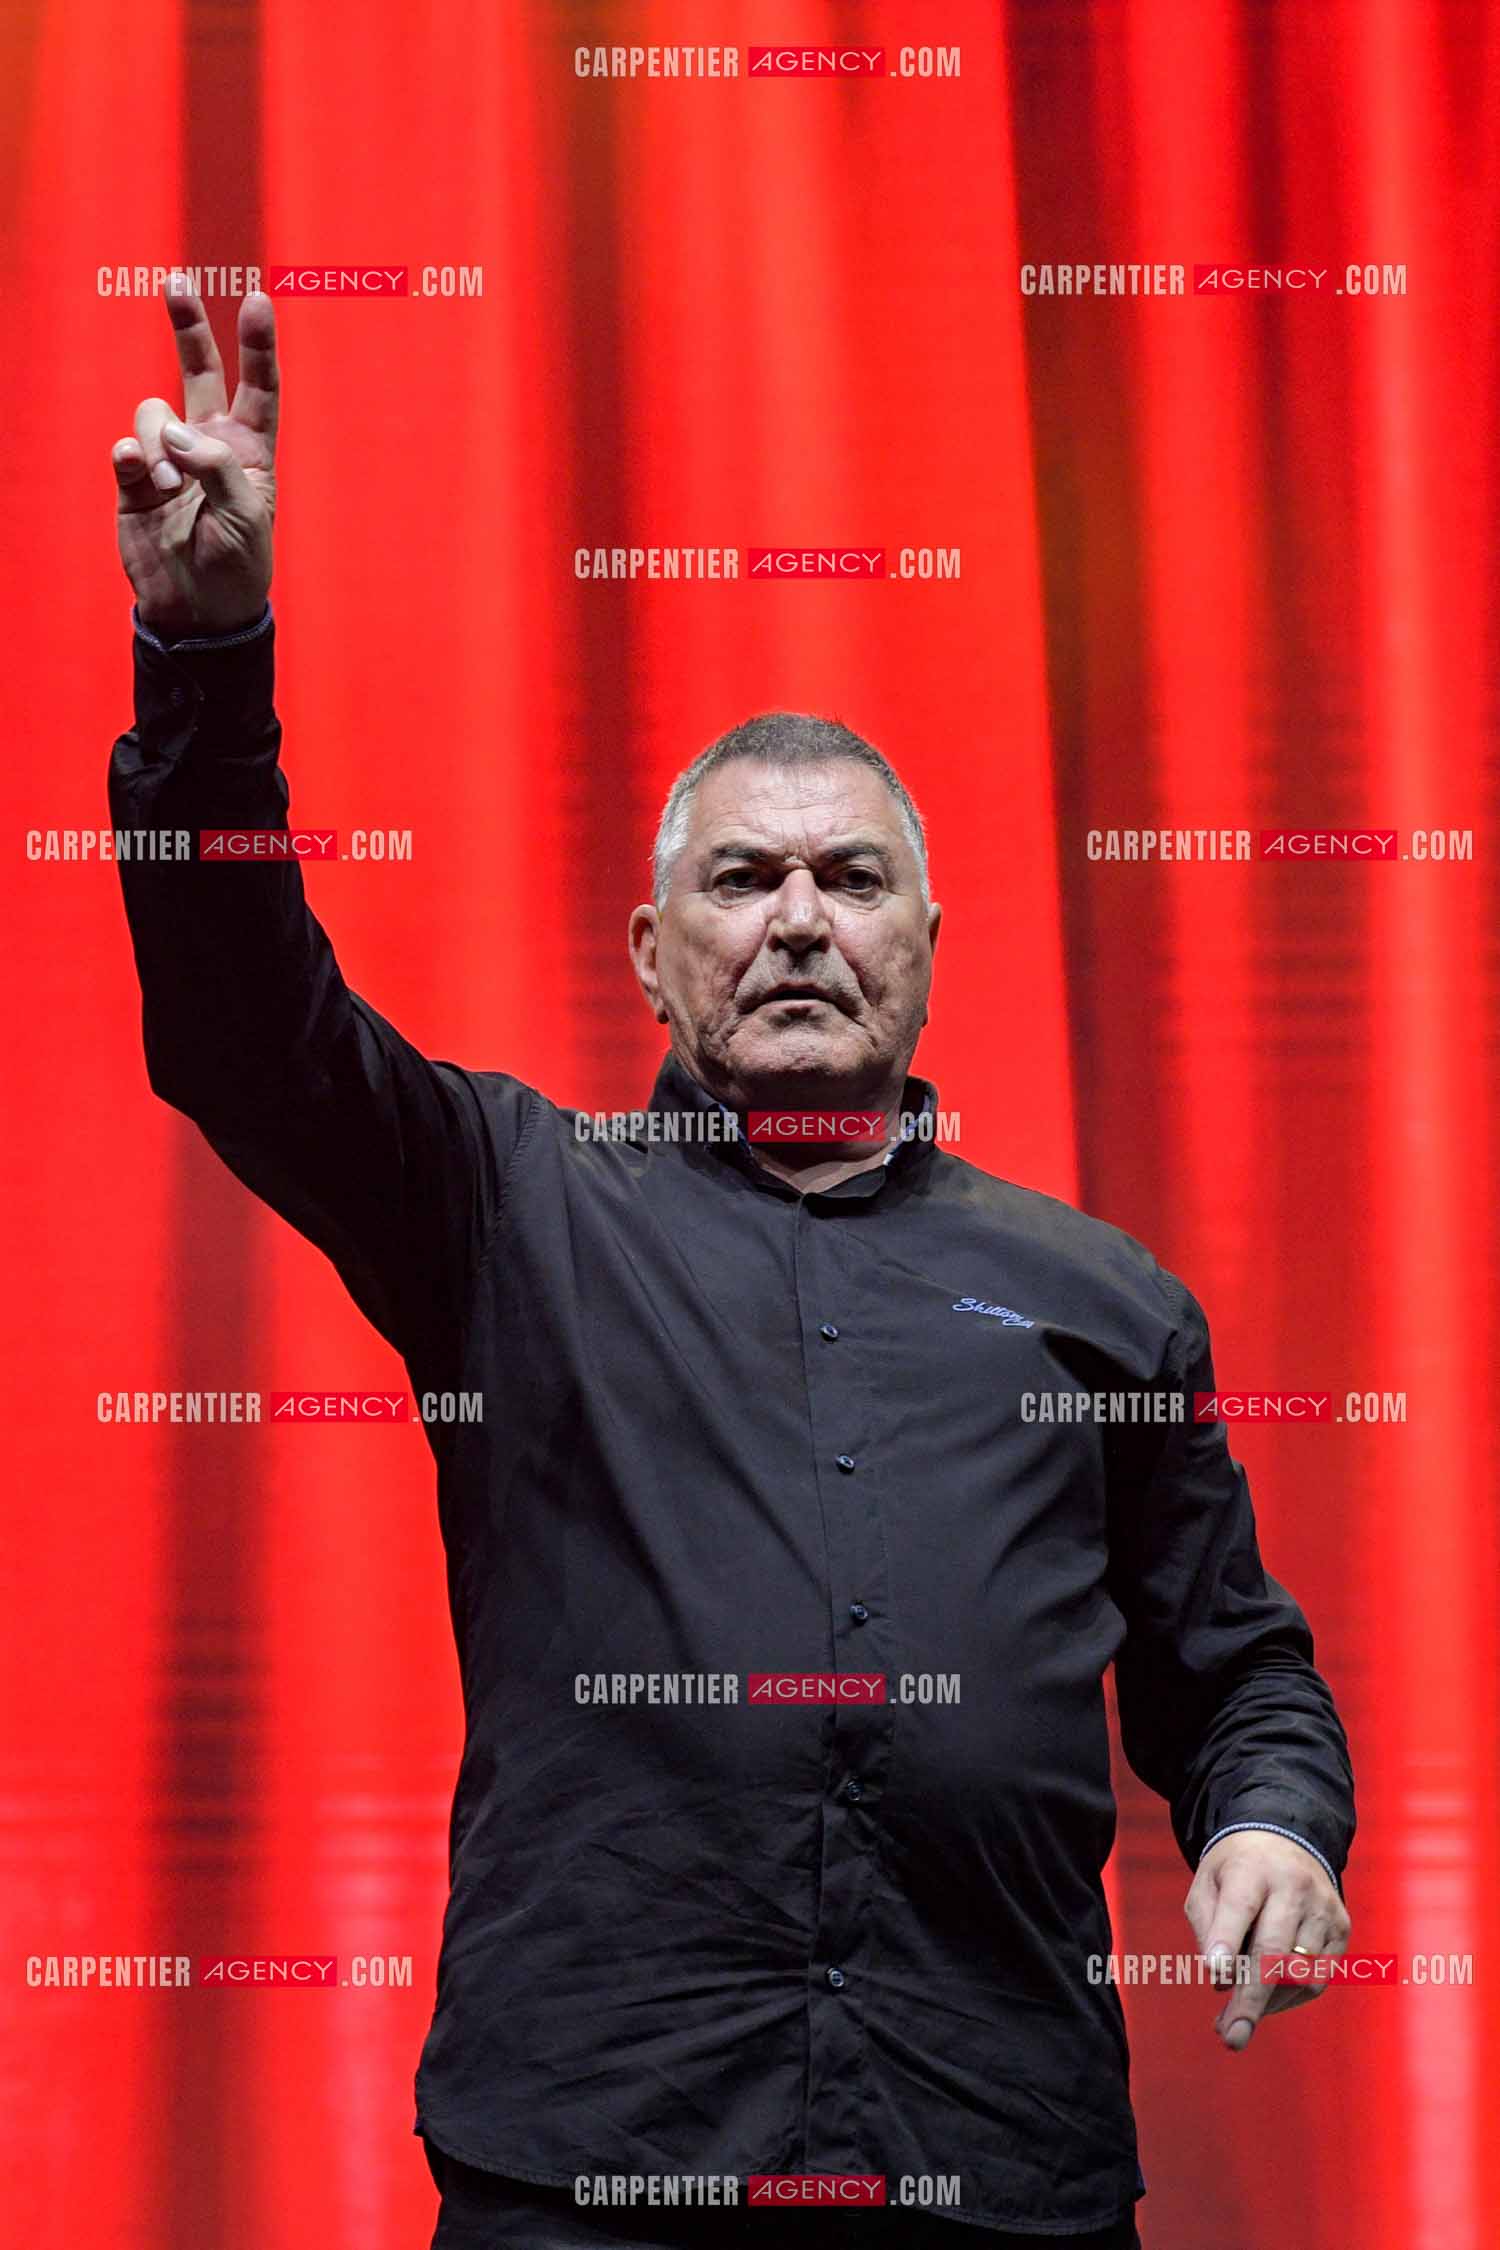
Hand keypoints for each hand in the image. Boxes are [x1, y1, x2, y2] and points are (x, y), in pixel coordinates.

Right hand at [112, 276, 278, 638]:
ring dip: (160, 442)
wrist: (197, 610)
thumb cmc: (238, 564)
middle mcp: (208, 442)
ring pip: (153, 411)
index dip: (258, 345)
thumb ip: (219, 468)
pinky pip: (126, 446)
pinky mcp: (134, 478)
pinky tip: (143, 478)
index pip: (258, 388)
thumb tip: (177, 432)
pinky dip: (133, 457)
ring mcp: (169, 456)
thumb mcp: (247, 518)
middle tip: (177, 280)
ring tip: (171, 487)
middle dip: (188, 325)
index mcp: (249, 449)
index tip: (257, 299)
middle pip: (199, 370)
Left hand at [1184, 1831, 1350, 2051]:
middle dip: (1251, 1999)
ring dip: (1267, 2005)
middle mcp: (1293, 1886)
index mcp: (1253, 1868)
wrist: (1287, 1838)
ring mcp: (1323, 1907)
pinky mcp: (1342, 1927)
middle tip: (1231, 2037)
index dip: (1227, 1941)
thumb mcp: (1208, 1883)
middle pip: (1273, 1950)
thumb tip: (1222, 1980)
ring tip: (1236, 2020)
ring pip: (1298, 1972)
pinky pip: (1318, 1979)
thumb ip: (1206, 1926)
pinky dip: (1290, 1998)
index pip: (1241, 1906)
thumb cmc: (1236, 1871)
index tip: (1214, 1974)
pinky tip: (1267, 2002)